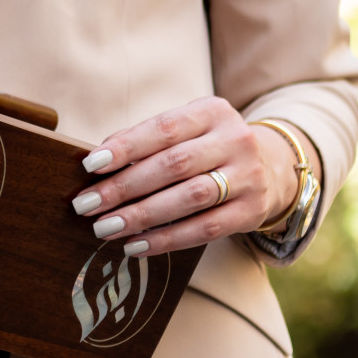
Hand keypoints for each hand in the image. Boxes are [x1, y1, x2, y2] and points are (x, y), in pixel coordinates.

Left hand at [69, 97, 318, 256]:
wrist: (270, 166)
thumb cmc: (206, 148)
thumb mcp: (185, 132)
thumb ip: (145, 141)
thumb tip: (96, 160)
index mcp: (212, 112)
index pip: (164, 128)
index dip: (127, 146)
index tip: (90, 164)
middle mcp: (235, 140)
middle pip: (173, 165)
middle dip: (124, 187)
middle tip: (87, 205)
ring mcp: (248, 176)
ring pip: (189, 198)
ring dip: (141, 216)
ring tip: (104, 229)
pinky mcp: (252, 210)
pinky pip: (205, 229)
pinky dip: (167, 239)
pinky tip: (136, 246)